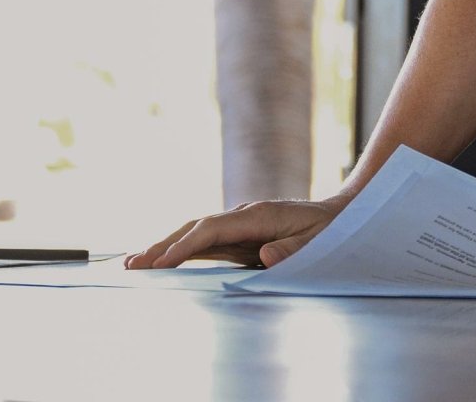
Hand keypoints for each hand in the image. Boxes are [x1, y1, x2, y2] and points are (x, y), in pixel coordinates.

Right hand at [123, 194, 347, 268]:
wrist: (344, 212)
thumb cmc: (332, 229)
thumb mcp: (321, 241)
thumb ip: (294, 248)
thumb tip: (264, 254)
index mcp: (261, 214)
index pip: (213, 229)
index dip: (186, 246)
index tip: (162, 263)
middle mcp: (246, 213)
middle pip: (196, 227)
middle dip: (163, 245)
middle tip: (132, 264)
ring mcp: (242, 221)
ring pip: (196, 232)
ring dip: (166, 246)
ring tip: (135, 263)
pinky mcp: (242, 232)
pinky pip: (207, 240)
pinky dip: (183, 249)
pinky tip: (164, 260)